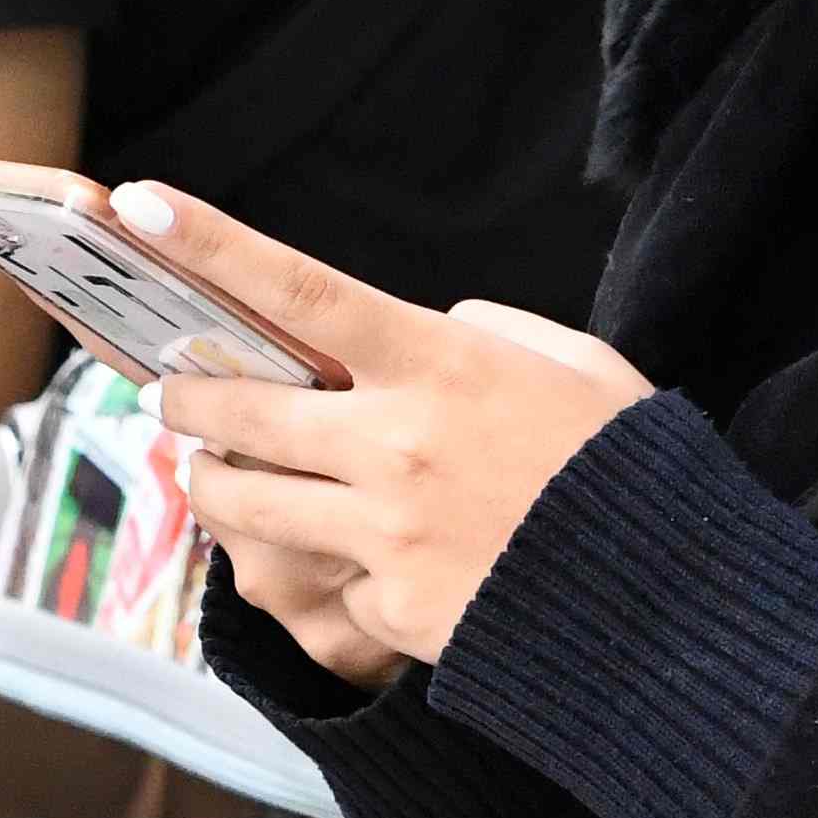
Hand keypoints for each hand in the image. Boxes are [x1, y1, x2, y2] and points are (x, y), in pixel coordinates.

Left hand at [124, 181, 655, 676]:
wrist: (676, 610)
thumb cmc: (630, 472)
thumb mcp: (578, 368)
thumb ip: (489, 334)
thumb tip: (433, 328)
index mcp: (442, 365)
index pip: (301, 291)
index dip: (212, 245)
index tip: (140, 208)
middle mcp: (397, 444)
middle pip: (238, 409)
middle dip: (185, 399)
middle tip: (169, 394)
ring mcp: (386, 532)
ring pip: (244, 501)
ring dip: (213, 483)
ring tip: (211, 473)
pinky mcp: (389, 608)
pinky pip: (324, 577)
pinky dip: (330, 566)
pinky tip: (363, 560)